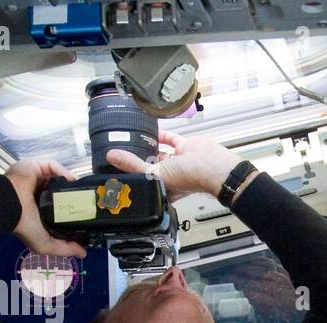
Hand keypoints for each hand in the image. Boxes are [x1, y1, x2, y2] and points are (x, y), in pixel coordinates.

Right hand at [4, 159, 86, 257]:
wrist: (11, 204)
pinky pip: (53, 166)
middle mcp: (40, 195)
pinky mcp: (36, 167)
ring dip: (71, 183)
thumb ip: (65, 248)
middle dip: (75, 196)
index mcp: (41, 212)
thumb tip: (83, 253)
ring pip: (59, 179)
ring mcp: (37, 180)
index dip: (74, 212)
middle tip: (89, 201)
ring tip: (83, 189)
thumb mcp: (45, 244)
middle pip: (62, 193)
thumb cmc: (26, 225)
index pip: (61, 210)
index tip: (88, 215)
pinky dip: (63, 171)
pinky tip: (72, 180)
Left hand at [105, 130, 240, 201]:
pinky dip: (161, 134)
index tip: (114, 167)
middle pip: (148, 165)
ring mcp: (177, 160)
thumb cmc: (191, 179)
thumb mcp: (156, 174)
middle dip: (137, 158)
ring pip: (159, 152)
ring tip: (133, 138)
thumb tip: (113, 157)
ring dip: (148, 145)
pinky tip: (151, 129)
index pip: (141, 181)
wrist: (213, 166)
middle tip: (120, 150)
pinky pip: (170, 139)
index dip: (130, 175)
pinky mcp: (184, 147)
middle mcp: (170, 175)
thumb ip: (134, 165)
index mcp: (162, 188)